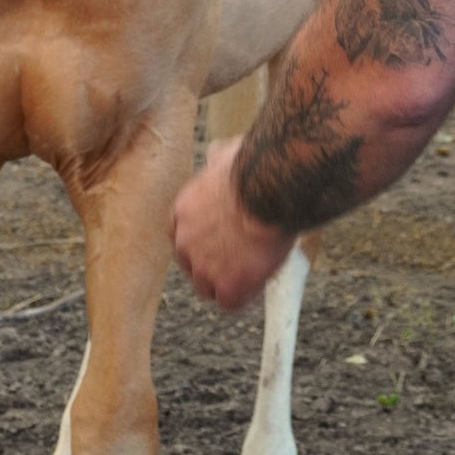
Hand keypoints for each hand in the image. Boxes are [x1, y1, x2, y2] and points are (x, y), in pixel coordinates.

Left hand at [170, 136, 293, 309]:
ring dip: (227, 282)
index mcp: (183, 211)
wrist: (272, 187)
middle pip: (191, 265)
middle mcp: (185, 242)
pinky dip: (246, 294)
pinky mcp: (227, 287)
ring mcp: (203, 268)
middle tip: (239, 258)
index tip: (219, 240)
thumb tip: (218, 151)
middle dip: (211, 264)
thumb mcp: (226, 155)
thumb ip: (216, 160)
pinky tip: (260, 280)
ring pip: (209, 288)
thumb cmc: (256, 167)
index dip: (202, 241)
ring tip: (252, 270)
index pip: (182, 236)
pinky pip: (231, 303)